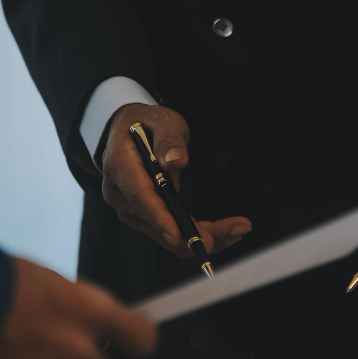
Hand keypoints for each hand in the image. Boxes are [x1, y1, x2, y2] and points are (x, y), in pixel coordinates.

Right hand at [100, 103, 251, 256]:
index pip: (140, 198)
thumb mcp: (163, 122)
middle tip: (235, 231)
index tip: (177, 236)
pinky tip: (221, 233)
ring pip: (166, 235)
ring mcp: (130, 209)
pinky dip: (194, 235)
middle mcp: (120, 194)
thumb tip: (176, 162)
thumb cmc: (148, 124)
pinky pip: (168, 234)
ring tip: (237, 229)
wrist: (129, 131)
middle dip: (194, 233)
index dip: (159, 219)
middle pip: (157, 223)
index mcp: (120, 167)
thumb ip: (169, 140)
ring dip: (200, 237)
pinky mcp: (143, 217)